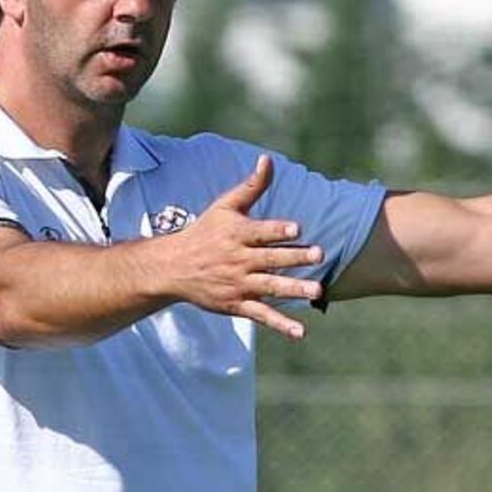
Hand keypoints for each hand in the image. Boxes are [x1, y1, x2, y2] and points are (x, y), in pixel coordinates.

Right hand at [162, 154, 323, 339]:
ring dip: (294, 290)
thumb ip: (251, 186)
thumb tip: (268, 159)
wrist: (172, 267)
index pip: (262, 231)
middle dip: (295, 257)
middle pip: (271, 259)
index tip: (297, 227)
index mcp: (238, 234)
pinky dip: (280, 325)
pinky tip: (300, 332)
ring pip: (270, 287)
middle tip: (319, 254)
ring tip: (317, 291)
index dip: (279, 229)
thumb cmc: (205, 232)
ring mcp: (239, 284)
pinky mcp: (237, 304)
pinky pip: (261, 315)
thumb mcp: (225, 206)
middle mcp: (239, 260)